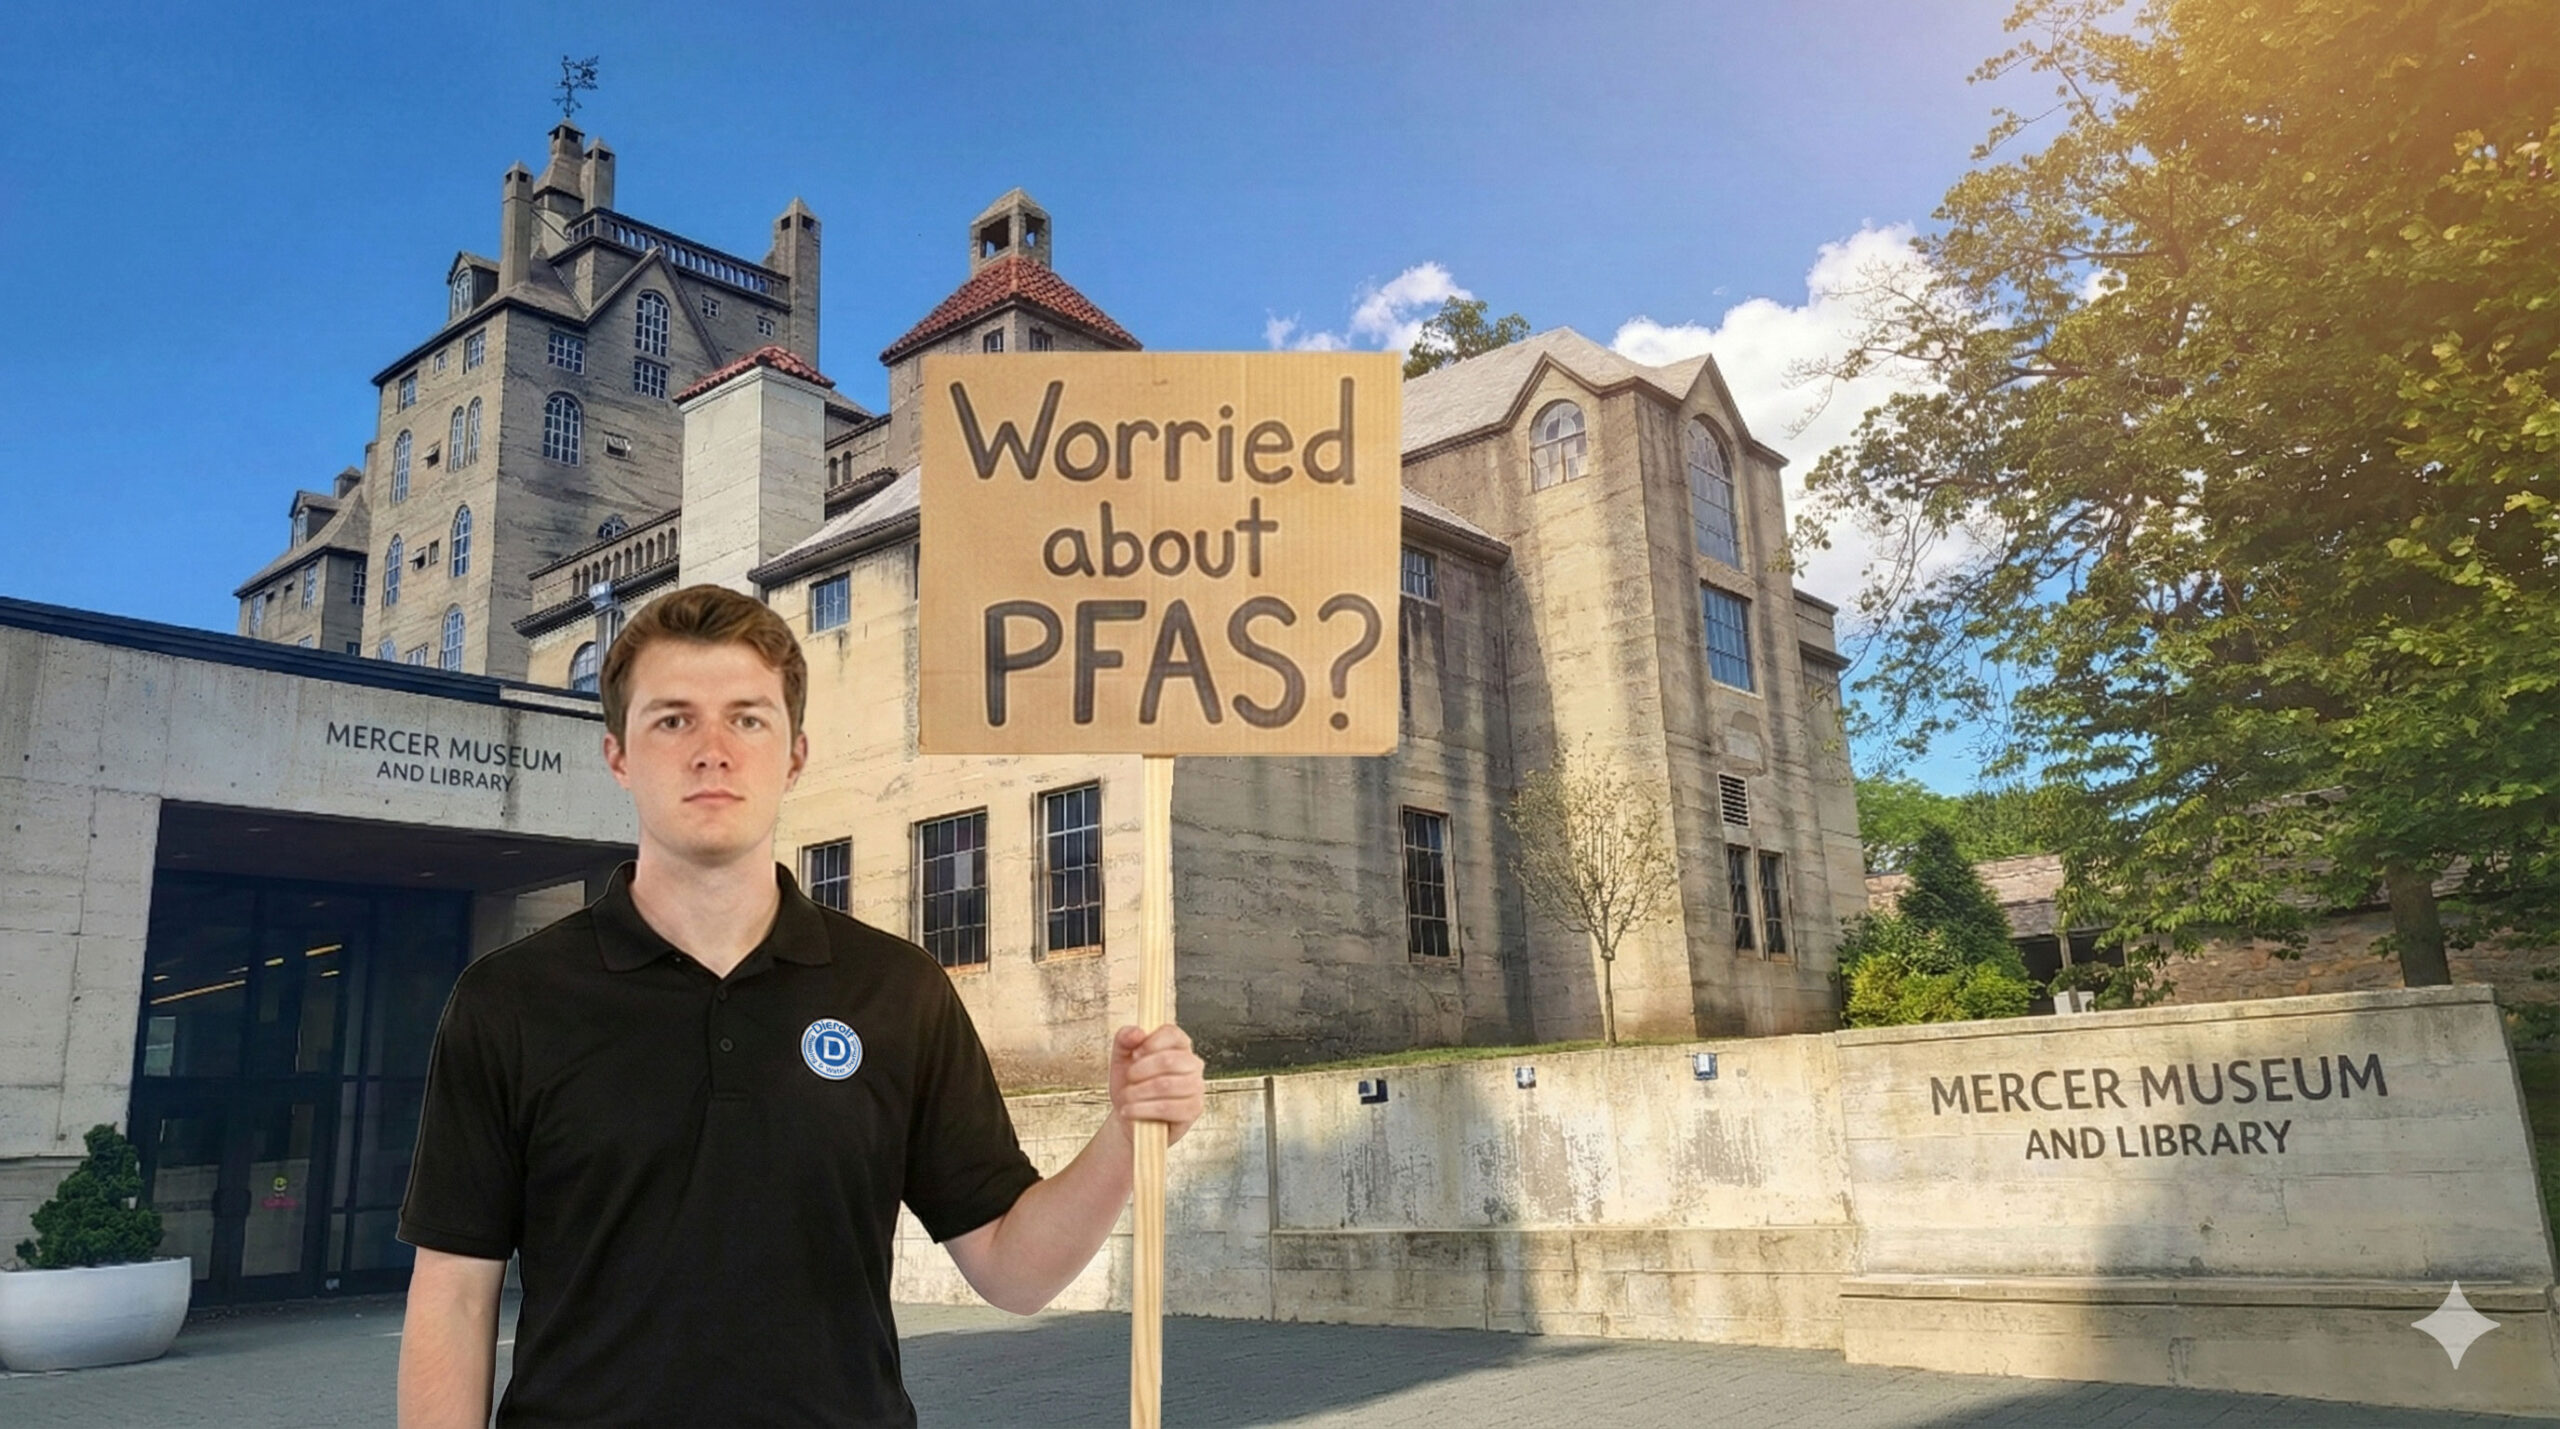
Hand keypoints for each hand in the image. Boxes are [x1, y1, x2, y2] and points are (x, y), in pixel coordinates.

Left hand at [1107, 1023, 1205, 1148]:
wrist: (1129, 1115)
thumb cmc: (1129, 1084)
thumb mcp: (1121, 1057)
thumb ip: (1125, 1038)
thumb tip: (1138, 1032)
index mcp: (1179, 1045)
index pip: (1173, 1033)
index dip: (1150, 1043)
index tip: (1134, 1055)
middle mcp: (1193, 1063)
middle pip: (1168, 1060)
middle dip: (1140, 1071)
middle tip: (1129, 1079)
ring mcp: (1196, 1087)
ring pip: (1165, 1085)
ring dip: (1137, 1093)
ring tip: (1126, 1098)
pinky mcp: (1193, 1109)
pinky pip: (1166, 1108)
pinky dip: (1142, 1110)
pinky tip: (1130, 1111)